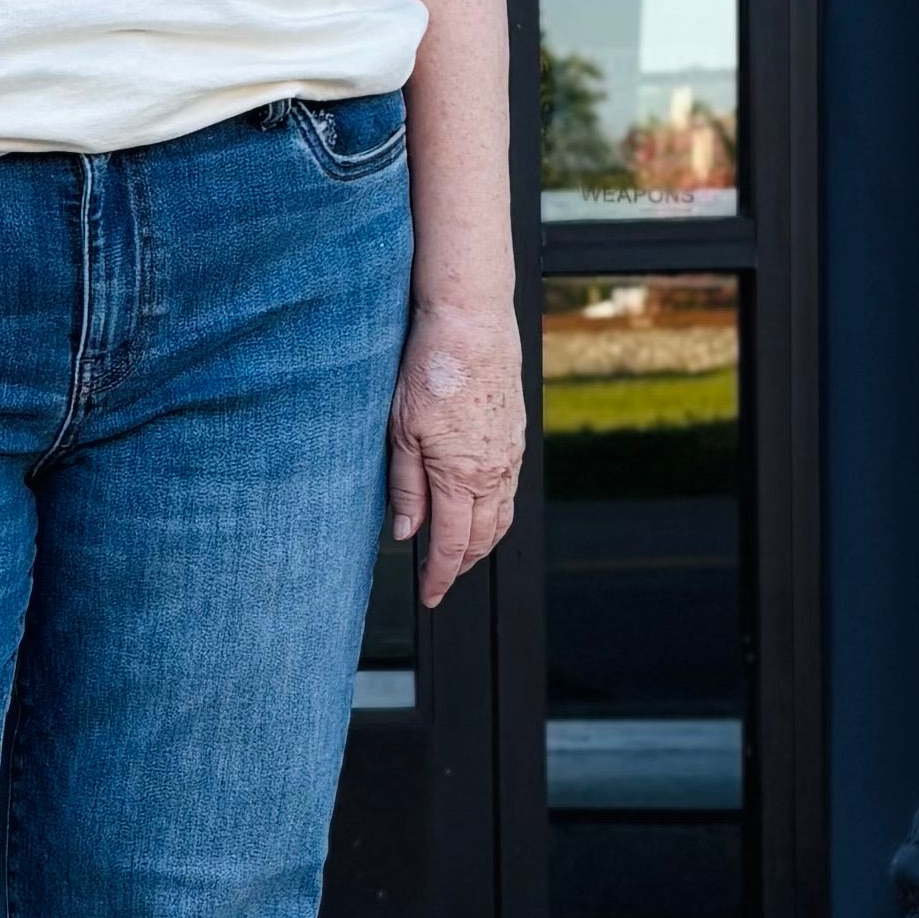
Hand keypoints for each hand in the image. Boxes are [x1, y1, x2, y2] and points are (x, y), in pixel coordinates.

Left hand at [388, 298, 521, 605]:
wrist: (473, 321)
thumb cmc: (432, 369)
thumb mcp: (401, 432)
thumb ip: (406, 488)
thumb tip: (406, 534)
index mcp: (462, 476)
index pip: (452, 545)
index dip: (440, 576)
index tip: (429, 596)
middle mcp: (494, 472)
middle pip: (482, 538)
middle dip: (461, 566)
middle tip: (440, 581)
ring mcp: (511, 454)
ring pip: (501, 517)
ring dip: (481, 543)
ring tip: (459, 554)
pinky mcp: (517, 436)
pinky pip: (510, 490)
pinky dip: (495, 512)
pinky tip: (478, 509)